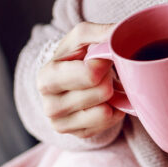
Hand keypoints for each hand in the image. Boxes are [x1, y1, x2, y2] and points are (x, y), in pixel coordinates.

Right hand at [35, 22, 125, 137]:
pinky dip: (113, 109)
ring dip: (111, 94)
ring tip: (101, 85)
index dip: (104, 62)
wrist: (69, 78)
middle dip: (107, 78)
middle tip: (101, 72)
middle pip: (101, 92)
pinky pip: (109, 122)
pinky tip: (104, 100)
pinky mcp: (78, 135)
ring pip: (105, 111)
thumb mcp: (82, 37)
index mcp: (47, 77)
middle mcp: (49, 105)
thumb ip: (101, 32)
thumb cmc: (75, 55)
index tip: (101, 57)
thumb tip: (121, 33)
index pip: (90, 74)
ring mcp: (62, 124)